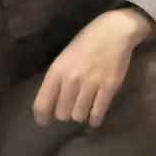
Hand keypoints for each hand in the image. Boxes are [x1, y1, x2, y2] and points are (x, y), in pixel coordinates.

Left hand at [33, 8, 152, 127]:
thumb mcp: (64, 58)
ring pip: (79, 115)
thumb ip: (57, 79)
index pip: (42, 104)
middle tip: (70, 109)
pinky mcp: (108, 88)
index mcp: (57, 71)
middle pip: (62, 113)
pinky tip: (94, 119)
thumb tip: (53, 102)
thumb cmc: (86, 43)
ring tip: (84, 110)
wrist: (113, 32)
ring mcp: (90, 85)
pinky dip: (95, 119)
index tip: (44, 122)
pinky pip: (98, 112)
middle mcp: (71, 80)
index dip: (42, 117)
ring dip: (80, 115)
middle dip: (65, 114)